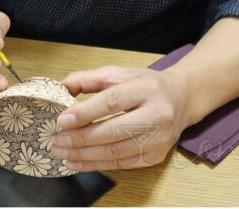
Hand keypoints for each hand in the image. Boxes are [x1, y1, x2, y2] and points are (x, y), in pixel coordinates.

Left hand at [51, 66, 194, 170]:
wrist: (182, 99)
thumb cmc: (146, 85)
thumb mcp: (120, 73)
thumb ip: (89, 79)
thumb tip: (60, 89)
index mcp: (147, 88)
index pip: (112, 101)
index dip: (85, 113)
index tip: (61, 121)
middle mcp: (157, 114)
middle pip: (113, 130)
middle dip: (80, 139)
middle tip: (56, 141)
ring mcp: (158, 138)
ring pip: (115, 151)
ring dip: (83, 155)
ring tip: (61, 153)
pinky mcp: (156, 156)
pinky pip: (121, 163)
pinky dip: (95, 164)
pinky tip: (77, 162)